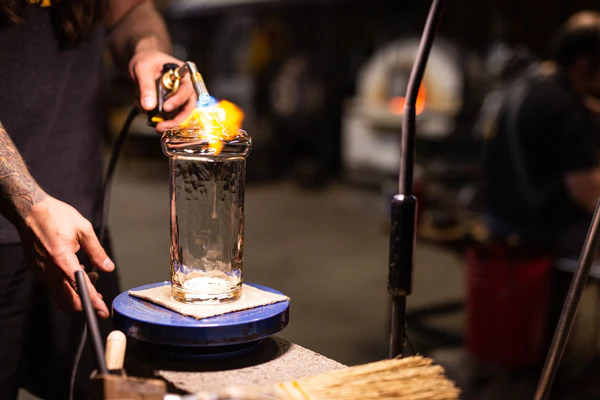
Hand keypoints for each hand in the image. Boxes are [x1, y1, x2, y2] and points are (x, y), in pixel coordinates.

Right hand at [18, 196, 114, 318]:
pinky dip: (68, 286)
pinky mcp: (39, 271)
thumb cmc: (56, 216)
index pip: (81, 289)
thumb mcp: (84, 229)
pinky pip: (55, 286)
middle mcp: (50, 271)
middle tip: (100, 296)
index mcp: (62, 260)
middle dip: (86, 303)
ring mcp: (42, 273)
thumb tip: (108, 267)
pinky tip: (78, 272)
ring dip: (78, 294)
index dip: (94, 303)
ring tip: (91, 277)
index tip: (102, 312)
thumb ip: (97, 251)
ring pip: (61, 296)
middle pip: (69, 301)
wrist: (30, 211)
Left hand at [129, 47, 196, 132]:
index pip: (187, 89)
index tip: (166, 108)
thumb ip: (146, 86)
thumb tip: (148, 106)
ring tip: (156, 125)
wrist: (144, 61)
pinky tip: (145, 110)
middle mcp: (184, 87)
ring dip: (169, 122)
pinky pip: (169, 115)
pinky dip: (157, 117)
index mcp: (183, 74)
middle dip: (176, 119)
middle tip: (162, 126)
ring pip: (180, 114)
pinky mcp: (171, 104)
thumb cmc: (147, 59)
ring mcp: (179, 97)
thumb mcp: (143, 69)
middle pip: (188, 106)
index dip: (179, 100)